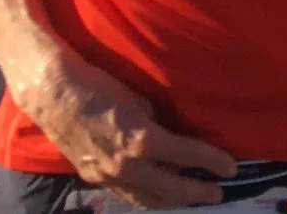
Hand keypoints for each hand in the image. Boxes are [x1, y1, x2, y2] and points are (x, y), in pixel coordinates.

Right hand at [10, 47, 234, 208]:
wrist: (55, 94)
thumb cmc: (101, 86)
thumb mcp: (140, 100)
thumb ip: (158, 124)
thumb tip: (173, 139)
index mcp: (143, 141)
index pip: (188, 155)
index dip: (213, 162)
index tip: (231, 168)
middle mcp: (128, 165)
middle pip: (171, 189)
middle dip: (197, 192)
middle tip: (217, 192)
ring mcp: (109, 176)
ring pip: (147, 199)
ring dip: (172, 200)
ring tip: (191, 197)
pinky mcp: (94, 177)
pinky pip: (127, 195)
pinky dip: (147, 197)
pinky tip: (158, 194)